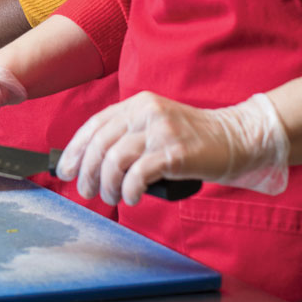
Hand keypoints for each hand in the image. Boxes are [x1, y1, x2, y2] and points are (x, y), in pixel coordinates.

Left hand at [56, 91, 289, 205]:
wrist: (235, 138)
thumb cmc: (193, 140)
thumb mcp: (156, 126)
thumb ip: (129, 135)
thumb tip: (93, 161)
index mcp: (137, 104)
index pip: (95, 124)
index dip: (76, 148)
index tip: (65, 169)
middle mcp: (145, 112)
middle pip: (101, 143)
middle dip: (87, 171)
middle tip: (85, 191)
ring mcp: (160, 131)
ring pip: (115, 159)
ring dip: (107, 184)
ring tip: (110, 198)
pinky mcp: (175, 152)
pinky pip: (138, 174)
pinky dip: (129, 190)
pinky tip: (131, 198)